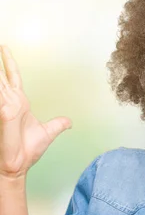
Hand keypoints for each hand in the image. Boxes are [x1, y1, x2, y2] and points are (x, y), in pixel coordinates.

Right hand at [0, 45, 70, 179]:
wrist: (18, 166)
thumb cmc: (27, 151)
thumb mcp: (48, 133)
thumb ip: (58, 125)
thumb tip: (69, 122)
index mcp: (18, 103)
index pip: (12, 77)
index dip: (9, 63)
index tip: (5, 48)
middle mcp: (9, 102)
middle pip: (1, 77)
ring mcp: (4, 107)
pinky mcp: (3, 113)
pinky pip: (0, 97)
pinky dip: (0, 88)